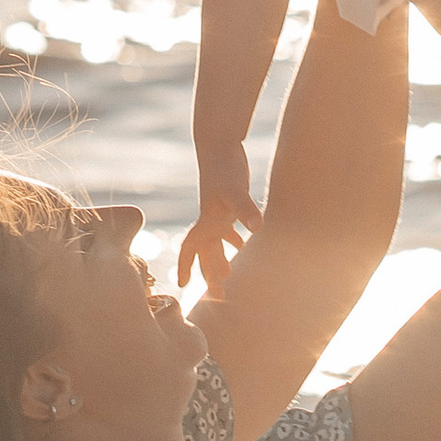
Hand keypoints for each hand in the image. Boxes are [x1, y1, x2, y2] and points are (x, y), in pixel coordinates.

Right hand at [178, 167, 261, 291]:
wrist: (219, 143)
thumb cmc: (224, 166)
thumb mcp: (236, 190)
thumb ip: (246, 210)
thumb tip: (257, 229)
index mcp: (207, 221)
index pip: (191, 249)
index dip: (186, 267)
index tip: (182, 286)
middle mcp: (209, 220)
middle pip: (206, 253)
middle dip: (210, 275)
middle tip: (219, 297)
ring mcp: (218, 213)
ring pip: (216, 243)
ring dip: (221, 259)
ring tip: (228, 276)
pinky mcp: (228, 204)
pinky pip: (228, 228)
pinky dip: (234, 239)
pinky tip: (242, 245)